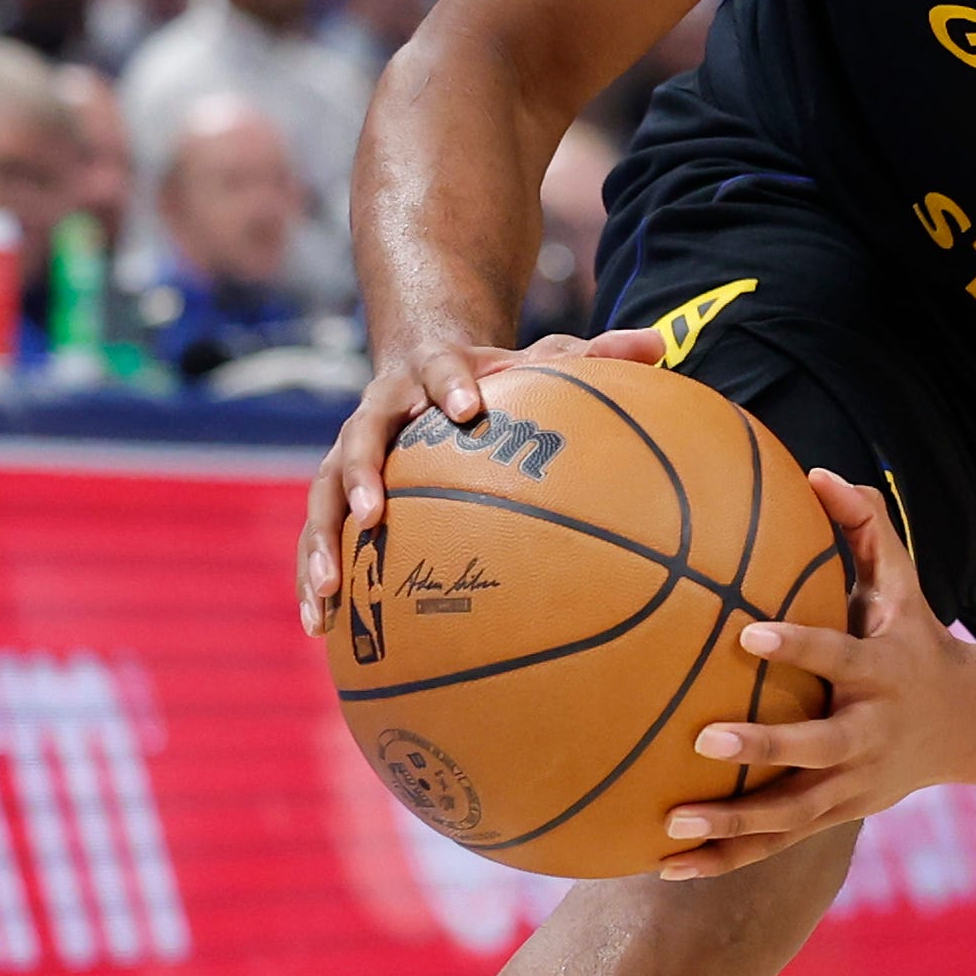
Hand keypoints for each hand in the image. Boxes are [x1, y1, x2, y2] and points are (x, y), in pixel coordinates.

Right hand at [301, 322, 667, 636]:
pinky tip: (324, 630)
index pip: (440, 372)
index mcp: (432, 372)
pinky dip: (315, 577)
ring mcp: (349, 451)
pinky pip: (320, 534)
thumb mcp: (538, 355)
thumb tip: (659, 346)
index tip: (470, 406)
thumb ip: (594, 355)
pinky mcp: (336, 491)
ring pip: (321, 494)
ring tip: (330, 592)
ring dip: (321, 541)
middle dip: (359, 473)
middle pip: (358, 437)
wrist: (422, 360)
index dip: (450, 385)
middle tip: (370, 511)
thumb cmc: (494, 372)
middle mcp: (379, 410)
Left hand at [660, 470, 975, 879]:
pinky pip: (776, 845)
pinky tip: (667, 866)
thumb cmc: (918, 641)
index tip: (749, 637)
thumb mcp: (905, 586)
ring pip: (792, 813)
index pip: (839, 657)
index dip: (799, 648)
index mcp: (883, 672)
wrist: (975, 726)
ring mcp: (854, 783)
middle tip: (706, 739)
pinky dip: (724, 859)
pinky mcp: (836, 815)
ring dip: (734, 824)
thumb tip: (818, 471)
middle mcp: (870, 734)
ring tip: (671, 825)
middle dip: (765, 747)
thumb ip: (865, 529)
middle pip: (816, 748)